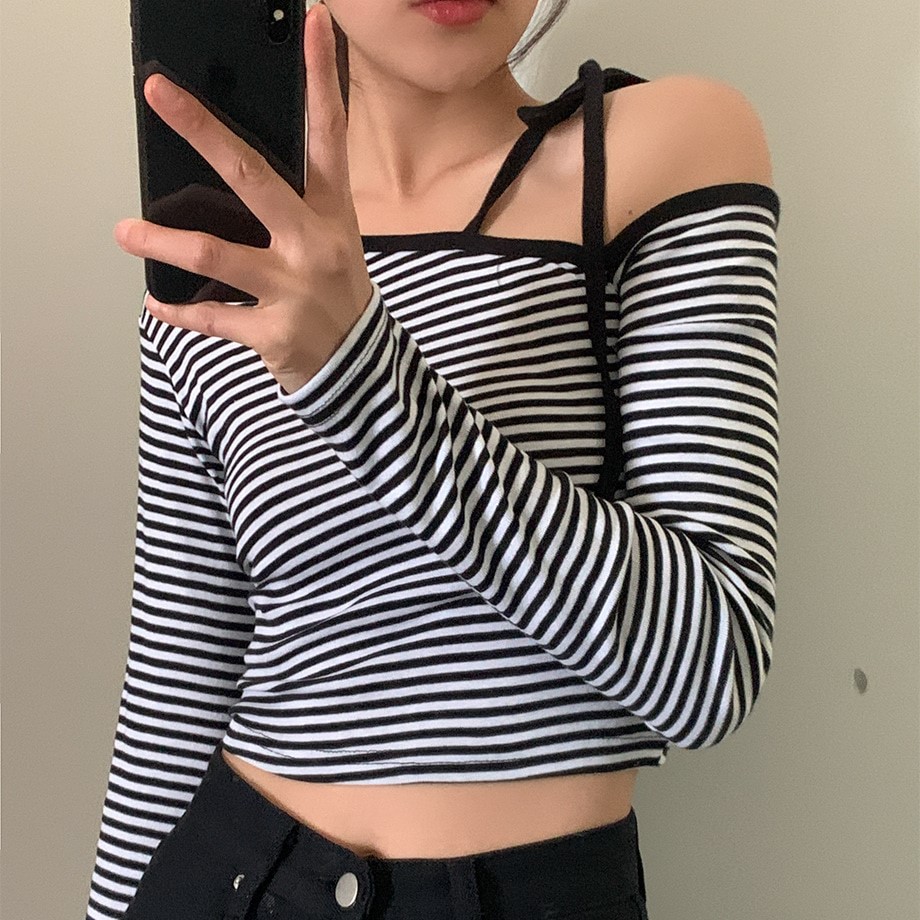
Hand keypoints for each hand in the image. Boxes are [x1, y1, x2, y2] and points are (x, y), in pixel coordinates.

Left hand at [113, 1, 373, 394]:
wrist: (362, 371)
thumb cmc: (338, 297)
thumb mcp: (332, 244)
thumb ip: (293, 208)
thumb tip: (227, 174)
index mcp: (332, 215)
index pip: (330, 137)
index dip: (322, 80)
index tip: (314, 25)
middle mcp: (313, 245)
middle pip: (252, 177)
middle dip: (203, 131)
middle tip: (159, 94)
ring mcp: (293, 289)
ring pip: (215, 255)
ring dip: (163, 242)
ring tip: (125, 233)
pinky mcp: (274, 332)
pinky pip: (212, 318)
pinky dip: (178, 312)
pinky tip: (156, 302)